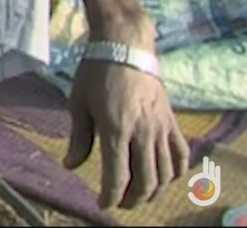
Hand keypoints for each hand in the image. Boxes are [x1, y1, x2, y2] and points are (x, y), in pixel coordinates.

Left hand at [63, 58, 189, 209]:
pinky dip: (175, 171)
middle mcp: (142, 131)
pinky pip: (180, 153)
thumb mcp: (79, 104)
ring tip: (138, 194)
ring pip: (165, 172)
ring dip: (153, 189)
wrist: (124, 46)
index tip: (102, 204)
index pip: (118, 175)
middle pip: (145, 180)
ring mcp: (160, 127)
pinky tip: (165, 177)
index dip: (110, 196)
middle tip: (120, 202)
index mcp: (116, 128)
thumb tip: (70, 165)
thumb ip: (79, 139)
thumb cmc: (95, 73)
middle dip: (132, 198)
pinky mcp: (171, 121)